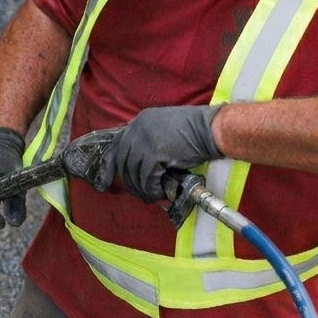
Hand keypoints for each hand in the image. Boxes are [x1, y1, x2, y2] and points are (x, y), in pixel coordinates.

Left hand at [100, 105, 221, 201]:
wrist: (213, 129)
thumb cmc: (195, 131)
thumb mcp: (165, 128)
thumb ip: (148, 140)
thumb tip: (138, 165)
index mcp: (139, 121)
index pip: (116, 146)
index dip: (109, 167)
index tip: (104, 183)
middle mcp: (137, 129)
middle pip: (123, 161)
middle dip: (128, 181)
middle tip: (138, 193)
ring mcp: (143, 140)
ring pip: (133, 172)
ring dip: (140, 188)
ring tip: (149, 195)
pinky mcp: (153, 153)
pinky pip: (146, 177)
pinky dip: (150, 188)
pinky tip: (157, 193)